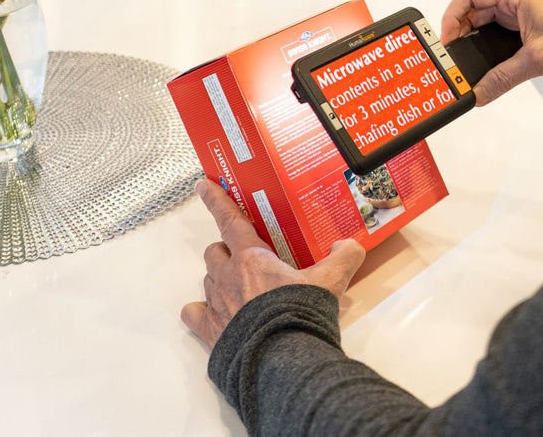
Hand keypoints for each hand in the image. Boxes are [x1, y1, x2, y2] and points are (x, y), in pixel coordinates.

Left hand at [180, 179, 366, 348]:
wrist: (281, 356)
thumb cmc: (299, 313)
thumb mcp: (330, 280)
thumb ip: (344, 256)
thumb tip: (350, 245)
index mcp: (251, 258)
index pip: (230, 220)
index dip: (217, 201)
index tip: (204, 185)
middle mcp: (228, 276)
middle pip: (215, 251)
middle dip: (226, 250)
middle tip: (244, 257)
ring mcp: (216, 303)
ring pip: (207, 279)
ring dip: (218, 278)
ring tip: (237, 288)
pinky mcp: (210, 330)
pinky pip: (193, 314)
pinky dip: (199, 311)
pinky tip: (210, 314)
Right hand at [440, 0, 542, 105]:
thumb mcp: (535, 60)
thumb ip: (502, 78)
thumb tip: (478, 93)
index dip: (452, 16)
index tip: (447, 40)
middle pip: (471, 8)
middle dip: (458, 31)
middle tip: (452, 54)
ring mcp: (517, 11)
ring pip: (480, 20)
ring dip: (470, 38)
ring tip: (463, 58)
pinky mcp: (521, 25)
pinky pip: (492, 31)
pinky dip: (482, 44)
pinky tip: (480, 59)